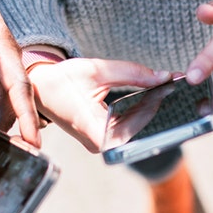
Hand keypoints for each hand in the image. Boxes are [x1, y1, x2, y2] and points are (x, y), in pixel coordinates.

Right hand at [29, 58, 168, 151]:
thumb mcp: (97, 69)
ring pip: (135, 128)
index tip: (169, 89)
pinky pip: (127, 127)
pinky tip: (150, 96)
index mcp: (93, 128)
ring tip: (162, 88)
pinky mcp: (102, 139)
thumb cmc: (63, 80)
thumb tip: (164, 77)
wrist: (42, 89)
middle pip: (138, 128)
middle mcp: (97, 142)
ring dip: (149, 108)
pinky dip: (138, 111)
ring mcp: (100, 143)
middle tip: (171, 85)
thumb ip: (132, 73)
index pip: (135, 124)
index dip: (154, 107)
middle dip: (155, 105)